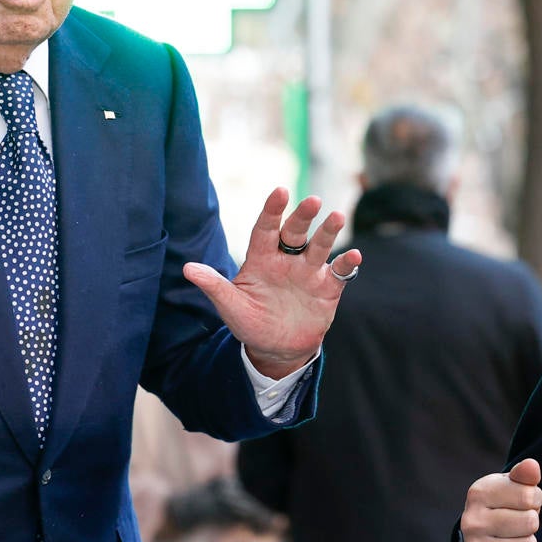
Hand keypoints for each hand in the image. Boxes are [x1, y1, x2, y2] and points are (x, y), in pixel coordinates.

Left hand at [182, 188, 363, 378]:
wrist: (276, 349)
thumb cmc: (250, 323)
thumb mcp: (230, 306)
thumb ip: (213, 286)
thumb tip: (187, 269)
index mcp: (261, 259)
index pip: (264, 229)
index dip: (271, 211)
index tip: (279, 192)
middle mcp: (286, 260)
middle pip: (295, 232)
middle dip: (302, 216)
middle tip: (312, 201)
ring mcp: (308, 272)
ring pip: (320, 246)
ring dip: (328, 232)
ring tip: (336, 216)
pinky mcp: (327, 288)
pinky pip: (339, 273)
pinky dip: (347, 264)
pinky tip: (354, 256)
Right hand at [462, 459, 541, 541]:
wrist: (483, 536)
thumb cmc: (504, 504)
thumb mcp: (512, 485)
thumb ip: (524, 475)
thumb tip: (531, 466)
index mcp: (478, 493)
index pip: (529, 496)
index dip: (534, 499)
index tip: (524, 501)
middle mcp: (471, 521)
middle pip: (530, 522)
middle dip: (532, 521)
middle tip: (519, 520)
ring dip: (530, 541)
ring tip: (516, 536)